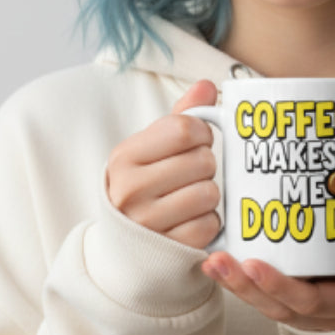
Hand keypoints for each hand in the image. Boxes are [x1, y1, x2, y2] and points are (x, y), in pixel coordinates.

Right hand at [106, 80, 220, 248]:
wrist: (124, 247)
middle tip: (192, 173)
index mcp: (124, 157)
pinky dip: (208, 221)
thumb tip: (207, 85)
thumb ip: (181, 115)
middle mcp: (130, 189)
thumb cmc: (145, 185)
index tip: (196, 141)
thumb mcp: (152, 147)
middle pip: (202, 161)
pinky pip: (210, 224)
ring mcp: (147, 223)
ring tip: (191, 196)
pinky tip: (191, 219)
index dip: (201, 132)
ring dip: (209, 194)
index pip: (183, 128)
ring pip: (209, 192)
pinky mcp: (168, 250)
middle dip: (205, 165)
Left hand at [201, 241, 334, 330]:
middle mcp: (329, 316)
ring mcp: (313, 314)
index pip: (309, 301)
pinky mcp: (302, 305)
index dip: (279, 286)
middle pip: (280, 308)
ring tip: (211, 263)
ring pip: (270, 308)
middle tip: (218, 261)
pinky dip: (244, 286)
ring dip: (238, 289)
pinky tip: (222, 266)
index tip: (253, 264)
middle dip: (245, 288)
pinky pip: (270, 301)